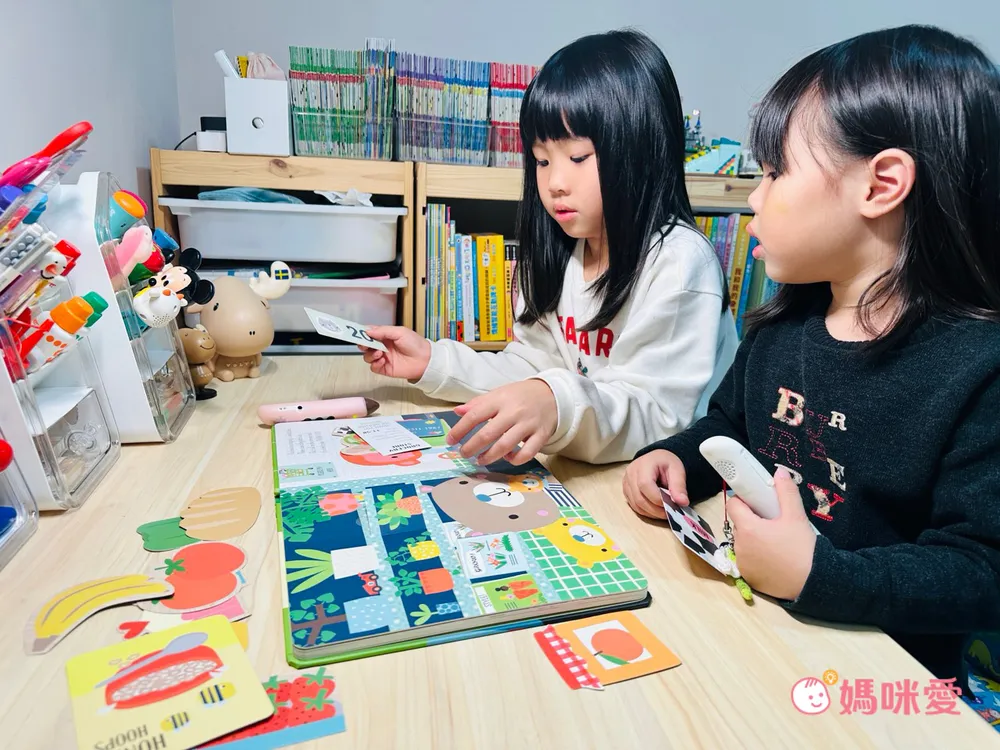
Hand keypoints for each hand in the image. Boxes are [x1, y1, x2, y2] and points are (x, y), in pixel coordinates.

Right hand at [361, 326, 431, 380]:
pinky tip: (382, 361)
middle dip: (363, 345)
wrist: (425, 360)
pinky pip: (373, 367)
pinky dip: (375, 364)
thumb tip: (368, 330)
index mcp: (385, 336)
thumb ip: (383, 331)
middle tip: (365, 345)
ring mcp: (383, 358)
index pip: (369, 334)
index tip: (356, 333)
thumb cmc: (416, 344)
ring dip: (371, 355)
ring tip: (380, 353)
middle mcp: (383, 347)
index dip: (362, 334)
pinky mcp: (385, 368)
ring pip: (367, 357)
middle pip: (366, 346)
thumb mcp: (400, 332)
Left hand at [446, 379, 556, 465]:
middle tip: (464, 454)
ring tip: (480, 460)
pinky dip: (515, 459)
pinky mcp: (541, 435)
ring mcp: (528, 424)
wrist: (553, 394)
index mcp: (500, 400)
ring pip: (506, 446)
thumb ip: (478, 403)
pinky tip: (507, 458)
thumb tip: (457, 411)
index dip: (460, 430)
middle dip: (471, 447)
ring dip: (489, 457)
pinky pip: (527, 453)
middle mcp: (513, 412)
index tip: (450, 441)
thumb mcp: (498, 394)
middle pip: (488, 434)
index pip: (475, 415)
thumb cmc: (520, 396)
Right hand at [623, 450, 687, 519]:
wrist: (657, 459)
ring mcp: (626, 483)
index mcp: (643, 465)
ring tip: (665, 512)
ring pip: (636, 505)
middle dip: (656, 510)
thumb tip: (683, 502)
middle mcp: (631, 474)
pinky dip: (646, 511)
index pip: (645, 485)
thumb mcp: (677, 470)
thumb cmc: (666, 463)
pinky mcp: (626, 491)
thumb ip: (679, 486)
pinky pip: (634, 506)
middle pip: (639, 498)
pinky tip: (656, 510)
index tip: (672, 505)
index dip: (658, 498)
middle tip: (671, 513)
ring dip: (651, 513)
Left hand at [727, 468, 816, 600]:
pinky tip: (773, 557)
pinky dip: (755, 556)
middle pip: (739, 524)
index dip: (744, 500)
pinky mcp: (748, 577)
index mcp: (747, 528)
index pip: (733, 505)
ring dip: (752, 538)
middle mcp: (739, 546)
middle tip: (772, 520)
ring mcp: (742, 563)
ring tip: (775, 540)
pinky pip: (747, 560)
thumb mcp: (796, 516)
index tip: (757, 501)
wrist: (813, 583)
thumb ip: (786, 492)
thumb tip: (779, 472)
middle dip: (751, 519)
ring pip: (742, 542)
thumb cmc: (803, 548)